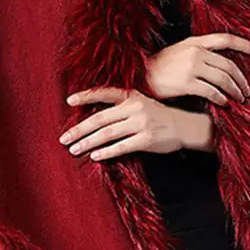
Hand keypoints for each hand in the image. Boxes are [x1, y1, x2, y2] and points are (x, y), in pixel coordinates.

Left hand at [59, 88, 182, 160]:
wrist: (185, 126)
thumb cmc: (158, 116)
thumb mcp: (141, 103)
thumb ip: (121, 106)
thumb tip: (93, 117)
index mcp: (131, 96)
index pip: (105, 93)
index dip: (86, 96)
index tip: (69, 101)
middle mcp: (134, 108)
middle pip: (100, 119)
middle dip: (79, 129)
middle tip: (64, 138)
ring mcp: (141, 123)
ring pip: (107, 134)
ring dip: (88, 142)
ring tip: (74, 149)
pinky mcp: (147, 139)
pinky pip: (122, 147)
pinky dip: (106, 152)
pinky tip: (95, 156)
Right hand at [145, 32, 249, 105]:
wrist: (138, 77)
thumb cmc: (157, 68)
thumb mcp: (177, 53)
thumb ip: (196, 54)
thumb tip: (217, 64)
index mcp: (194, 42)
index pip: (226, 39)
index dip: (245, 44)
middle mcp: (195, 51)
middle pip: (229, 65)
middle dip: (241, 80)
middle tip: (246, 92)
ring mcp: (191, 66)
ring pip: (223, 79)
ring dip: (234, 91)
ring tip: (238, 100)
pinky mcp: (186, 82)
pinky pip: (211, 91)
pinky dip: (220, 98)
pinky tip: (223, 104)